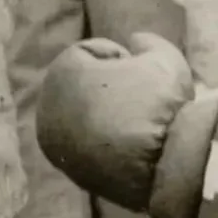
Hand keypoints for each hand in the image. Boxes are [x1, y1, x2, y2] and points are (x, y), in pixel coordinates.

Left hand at [37, 33, 194, 210]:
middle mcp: (48, 110)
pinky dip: (107, 145)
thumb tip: (136, 42)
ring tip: (137, 124)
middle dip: (107, 88)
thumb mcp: (163, 56)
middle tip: (138, 97)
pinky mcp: (73, 175)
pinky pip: (90, 149)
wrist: (169, 164)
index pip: (87, 54)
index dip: (117, 57)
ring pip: (83, 120)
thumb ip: (146, 43)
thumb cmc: (161, 101)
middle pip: (80, 88)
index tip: (139, 70)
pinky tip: (132, 149)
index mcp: (61, 75)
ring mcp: (58, 148)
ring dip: (106, 117)